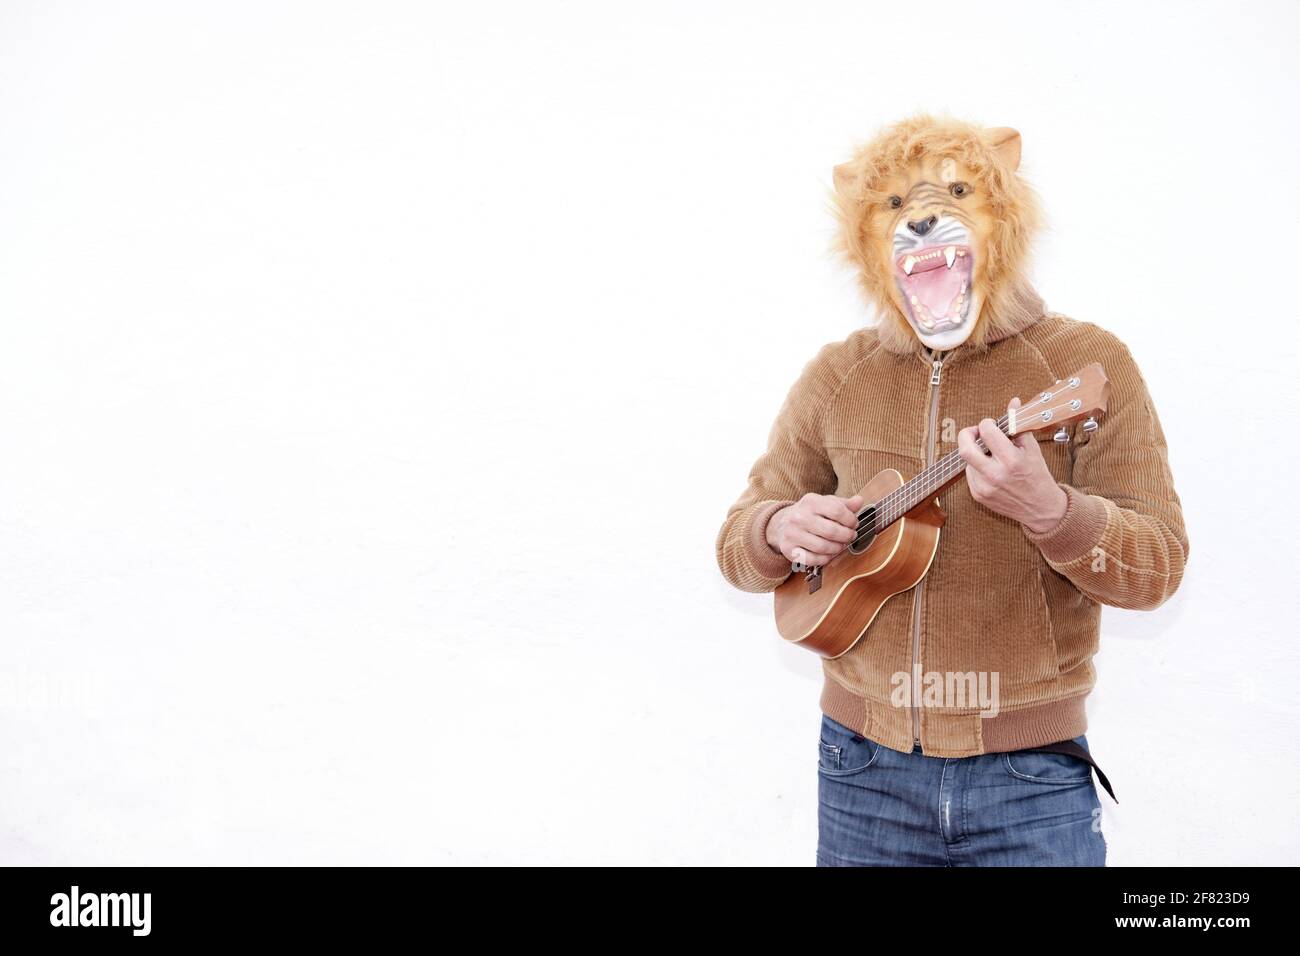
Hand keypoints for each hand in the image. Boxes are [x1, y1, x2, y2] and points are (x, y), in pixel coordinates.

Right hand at [766, 493, 863, 565]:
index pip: (837, 510)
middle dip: (847, 536)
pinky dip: (825, 559)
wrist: (782, 524)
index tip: (854, 524)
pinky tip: (829, 554)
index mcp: (810, 501)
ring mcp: (792, 534)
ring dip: (837, 548)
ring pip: (823, 547)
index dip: (850, 520)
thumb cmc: (810, 514)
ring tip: (841, 545)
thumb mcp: (825, 504)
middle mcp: (799, 517)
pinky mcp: (788, 549)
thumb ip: (843, 504)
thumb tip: (859, 501)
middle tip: (851, 537)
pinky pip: (812, 559)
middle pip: (831, 531)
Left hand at [957, 397, 1067, 533]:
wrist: (1040, 508)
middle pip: (965, 448)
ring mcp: (985, 487)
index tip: (991, 424)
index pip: (987, 432)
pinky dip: (977, 467)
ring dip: (975, 452)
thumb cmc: (1037, 475)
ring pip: (967, 460)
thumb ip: (1018, 425)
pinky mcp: (978, 495)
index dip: (987, 423)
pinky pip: (970, 474)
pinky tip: (990, 469)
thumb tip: (1014, 402)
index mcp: (1012, 460)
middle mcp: (996, 475)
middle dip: (966, 434)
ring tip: (990, 454)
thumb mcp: (1032, 448)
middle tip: (974, 432)